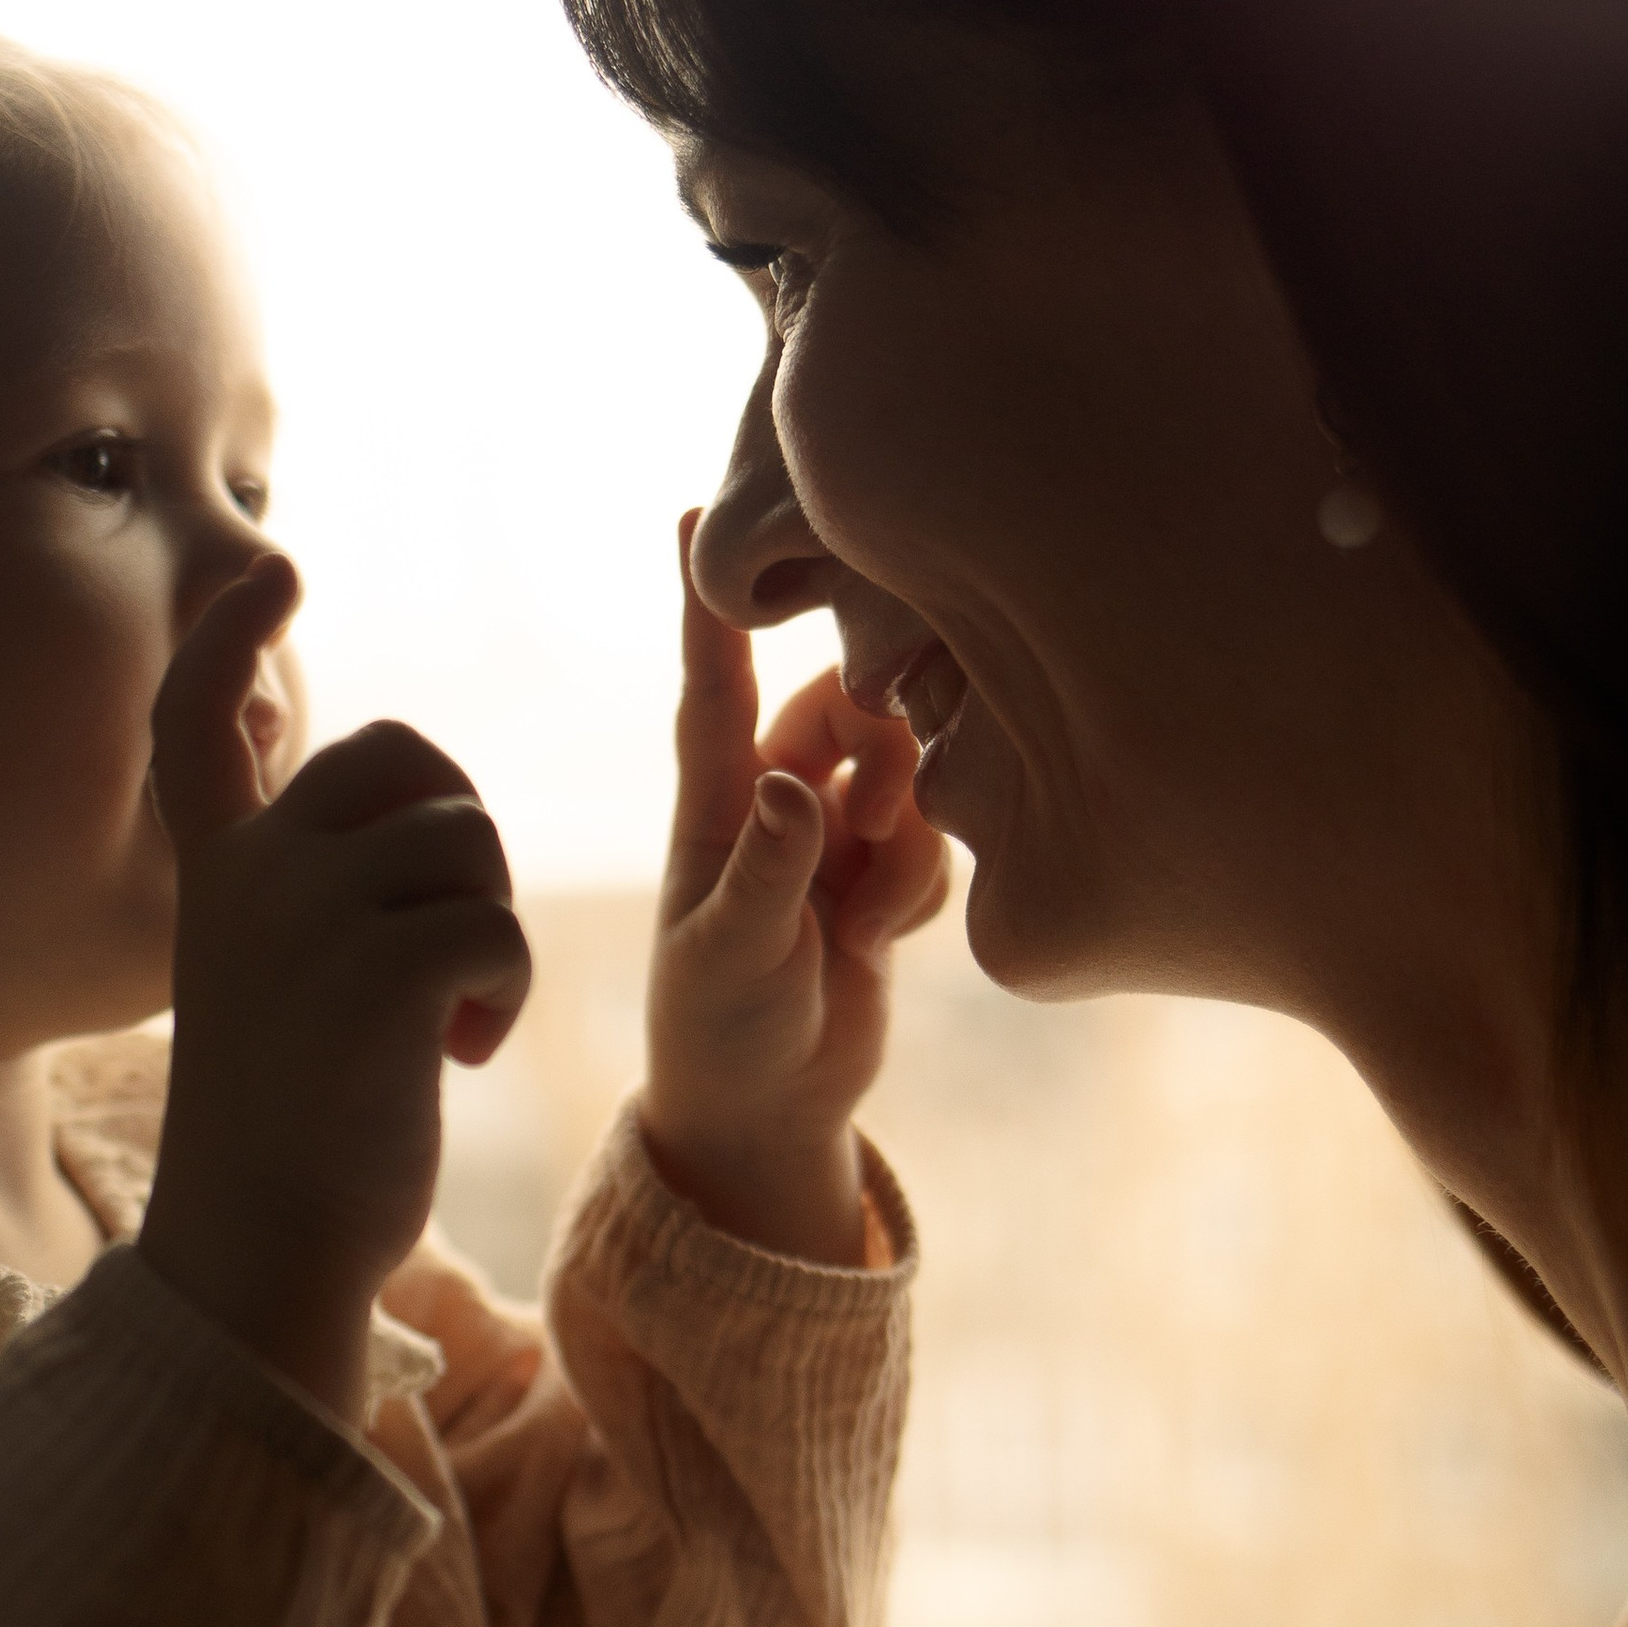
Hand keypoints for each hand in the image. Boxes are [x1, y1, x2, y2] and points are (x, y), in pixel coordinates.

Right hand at [141, 562, 532, 1417]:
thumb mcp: (266, 988)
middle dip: (457, 827)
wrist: (263, 1254)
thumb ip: (298, 892)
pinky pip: (493, 923)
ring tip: (449, 1021)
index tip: (270, 569)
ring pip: (466, 840)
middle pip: (400, 758)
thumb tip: (391, 807)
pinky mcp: (380, 971)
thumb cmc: (284, 1138)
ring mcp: (310, 918)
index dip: (230, 639)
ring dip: (488, 926)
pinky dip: (502, 989)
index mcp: (215, 876)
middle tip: (450, 937)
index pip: (199, 721)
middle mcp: (251, 877)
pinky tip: (463, 1054)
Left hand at [642, 516, 948, 1263]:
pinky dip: (920, 884)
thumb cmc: (721, 1030)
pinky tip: (883, 942)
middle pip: (845, 708)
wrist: (764, 1112)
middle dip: (880, 742)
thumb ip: (770, 870)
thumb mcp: (735, 956)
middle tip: (882, 813)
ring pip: (903, 771)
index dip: (708, 603)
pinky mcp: (882, 879)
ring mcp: (832, 838)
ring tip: (872, 915)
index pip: (712, 680)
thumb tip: (794, 785)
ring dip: (907, 829)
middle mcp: (774, 800)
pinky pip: (931, 838)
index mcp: (716, 802)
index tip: (697, 514)